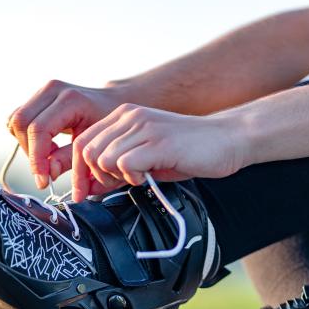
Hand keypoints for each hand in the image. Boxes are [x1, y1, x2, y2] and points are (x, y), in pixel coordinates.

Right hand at [7, 80, 129, 187]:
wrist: (111, 104)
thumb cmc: (107, 127)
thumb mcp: (93, 145)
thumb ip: (70, 159)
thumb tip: (50, 172)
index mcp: (70, 99)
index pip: (39, 129)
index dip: (37, 158)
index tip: (43, 181)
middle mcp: (53, 89)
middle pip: (21, 122)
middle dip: (29, 152)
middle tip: (46, 170)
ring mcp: (43, 91)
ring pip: (15, 120)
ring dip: (26, 145)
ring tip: (50, 156)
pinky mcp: (37, 98)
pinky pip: (18, 120)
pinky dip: (26, 138)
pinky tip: (47, 146)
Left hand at [70, 104, 244, 200]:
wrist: (229, 140)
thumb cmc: (191, 151)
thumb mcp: (146, 159)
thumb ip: (117, 169)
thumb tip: (89, 188)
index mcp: (124, 116)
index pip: (82, 141)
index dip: (79, 171)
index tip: (85, 192)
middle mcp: (129, 116)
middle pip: (87, 151)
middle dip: (96, 177)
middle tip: (120, 184)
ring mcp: (143, 127)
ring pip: (102, 158)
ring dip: (116, 177)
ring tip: (139, 178)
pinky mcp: (157, 142)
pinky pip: (124, 164)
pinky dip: (132, 178)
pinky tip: (147, 178)